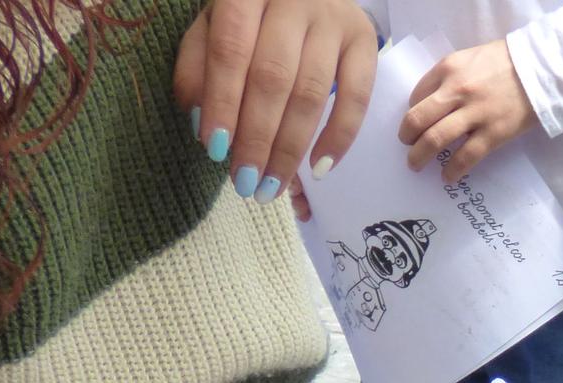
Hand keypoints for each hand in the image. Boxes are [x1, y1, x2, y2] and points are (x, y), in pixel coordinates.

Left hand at [173, 0, 377, 197]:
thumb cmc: (250, 14)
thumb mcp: (211, 26)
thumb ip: (197, 67)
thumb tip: (202, 125)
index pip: (231, 50)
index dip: (222, 102)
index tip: (215, 150)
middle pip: (274, 77)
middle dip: (257, 137)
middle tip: (245, 183)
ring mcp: (334, 19)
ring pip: (312, 93)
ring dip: (290, 148)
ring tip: (272, 186)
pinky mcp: (364, 39)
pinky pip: (357, 95)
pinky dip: (340, 136)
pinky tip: (319, 169)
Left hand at [400, 39, 536, 179]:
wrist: (542, 69)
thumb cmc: (505, 62)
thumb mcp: (469, 58)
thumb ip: (449, 77)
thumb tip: (430, 103)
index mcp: (448, 69)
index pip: (415, 96)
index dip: (411, 112)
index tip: (415, 123)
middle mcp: (456, 91)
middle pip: (417, 120)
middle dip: (406, 137)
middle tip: (406, 146)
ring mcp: (474, 114)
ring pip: (434, 140)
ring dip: (419, 157)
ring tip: (416, 165)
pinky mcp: (492, 134)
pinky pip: (464, 158)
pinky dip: (451, 171)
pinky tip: (447, 177)